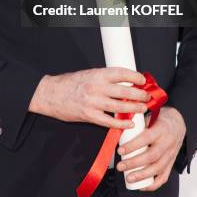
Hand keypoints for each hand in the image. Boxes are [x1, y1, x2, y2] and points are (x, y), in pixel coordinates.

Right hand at [28, 67, 150, 128]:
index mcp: (97, 74)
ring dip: (134, 108)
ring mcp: (93, 102)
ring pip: (120, 106)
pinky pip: (109, 121)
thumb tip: (123, 82)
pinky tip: (129, 123)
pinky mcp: (89, 115)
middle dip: (139, 94)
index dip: (135, 76)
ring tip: (143, 108)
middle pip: (125, 91)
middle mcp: (96, 87)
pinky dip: (121, 123)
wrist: (50, 94)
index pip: (121, 73)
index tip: (142, 79)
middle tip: (147, 96)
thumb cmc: (69, 83)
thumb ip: (104, 78)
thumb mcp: (88, 74)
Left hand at [116, 106, 185, 190]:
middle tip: (121, 166)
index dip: (133, 146)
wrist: (179, 122)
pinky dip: (154, 184)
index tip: (120, 150)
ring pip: (158, 168)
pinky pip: (164, 176)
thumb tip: (120, 127)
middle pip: (151, 156)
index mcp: (161, 129)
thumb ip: (138, 122)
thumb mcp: (151, 114)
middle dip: (134, 163)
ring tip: (128, 177)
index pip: (146, 138)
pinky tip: (142, 186)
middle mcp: (167, 143)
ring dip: (142, 175)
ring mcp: (171, 154)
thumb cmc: (162, 118)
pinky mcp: (171, 163)